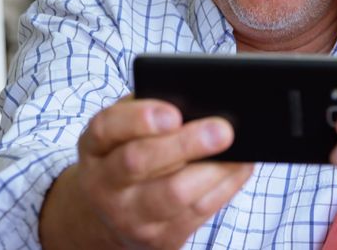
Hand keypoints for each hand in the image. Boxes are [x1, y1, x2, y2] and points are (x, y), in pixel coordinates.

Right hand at [40, 95, 253, 248]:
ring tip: (241, 148)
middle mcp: (104, 184)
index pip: (107, 128)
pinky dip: (224, 187)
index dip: (139, 119)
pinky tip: (240, 167)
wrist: (108, 217)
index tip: (174, 113)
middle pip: (139, 161)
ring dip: (213, 170)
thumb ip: (149, 111)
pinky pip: (197, 213)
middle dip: (184, 144)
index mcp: (95, 147)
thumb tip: (198, 100)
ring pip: (173, 193)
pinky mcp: (158, 239)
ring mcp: (129, 216)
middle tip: (223, 129)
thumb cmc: (126, 156)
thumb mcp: (124, 131)